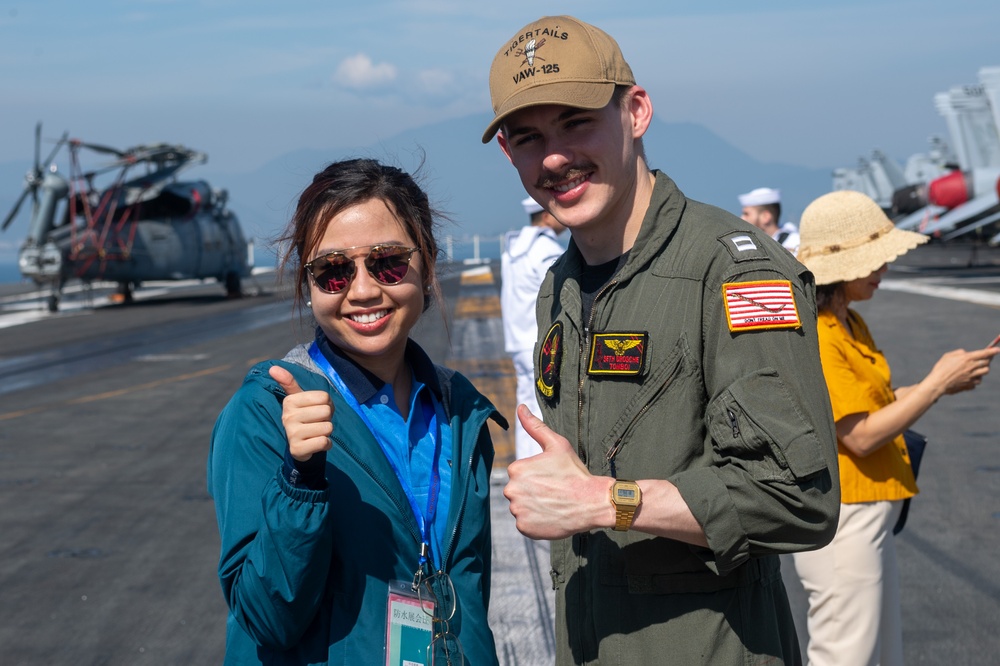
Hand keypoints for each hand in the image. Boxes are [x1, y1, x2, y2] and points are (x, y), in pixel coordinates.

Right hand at [269, 365, 333, 460]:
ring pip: (327, 427)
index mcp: (289, 401)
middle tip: (317, 422)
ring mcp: (292, 434)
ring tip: (315, 432)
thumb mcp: (297, 398)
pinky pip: (324, 442)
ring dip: (326, 432)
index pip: (324, 397)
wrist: (298, 444)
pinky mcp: (297, 450)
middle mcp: (288, 416)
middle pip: (327, 412)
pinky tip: (316, 443)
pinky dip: (326, 444)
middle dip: (327, 418)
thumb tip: (273, 368)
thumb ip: (288, 382)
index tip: (316, 409)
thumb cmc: (303, 416)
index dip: (327, 404)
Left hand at [503, 404, 611, 539]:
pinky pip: (525, 523)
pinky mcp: (525, 528)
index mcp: (516, 469)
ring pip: (521, 507)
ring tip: (553, 503)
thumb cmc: (575, 472)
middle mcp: (512, 490)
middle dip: (532, 492)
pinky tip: (550, 515)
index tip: (551, 478)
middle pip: (518, 491)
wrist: (592, 502)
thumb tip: (520, 407)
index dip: (536, 477)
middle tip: (553, 492)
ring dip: (533, 507)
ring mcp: (518, 511)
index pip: (519, 475)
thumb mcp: (556, 444)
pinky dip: (535, 521)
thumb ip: (534, 426)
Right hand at [926, 347, 999, 395]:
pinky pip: (978, 381)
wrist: (937, 384)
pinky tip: (968, 377)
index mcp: (966, 358)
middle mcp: (971, 367)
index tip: (997, 350)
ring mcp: (972, 377)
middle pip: (987, 363)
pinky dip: (975, 378)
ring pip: (985, 372)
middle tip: (985, 359)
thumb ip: (959, 353)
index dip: (992, 351)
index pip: (984, 353)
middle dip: (987, 360)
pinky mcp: (971, 384)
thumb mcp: (947, 356)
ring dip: (982, 369)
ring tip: (975, 368)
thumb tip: (966, 353)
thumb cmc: (940, 368)